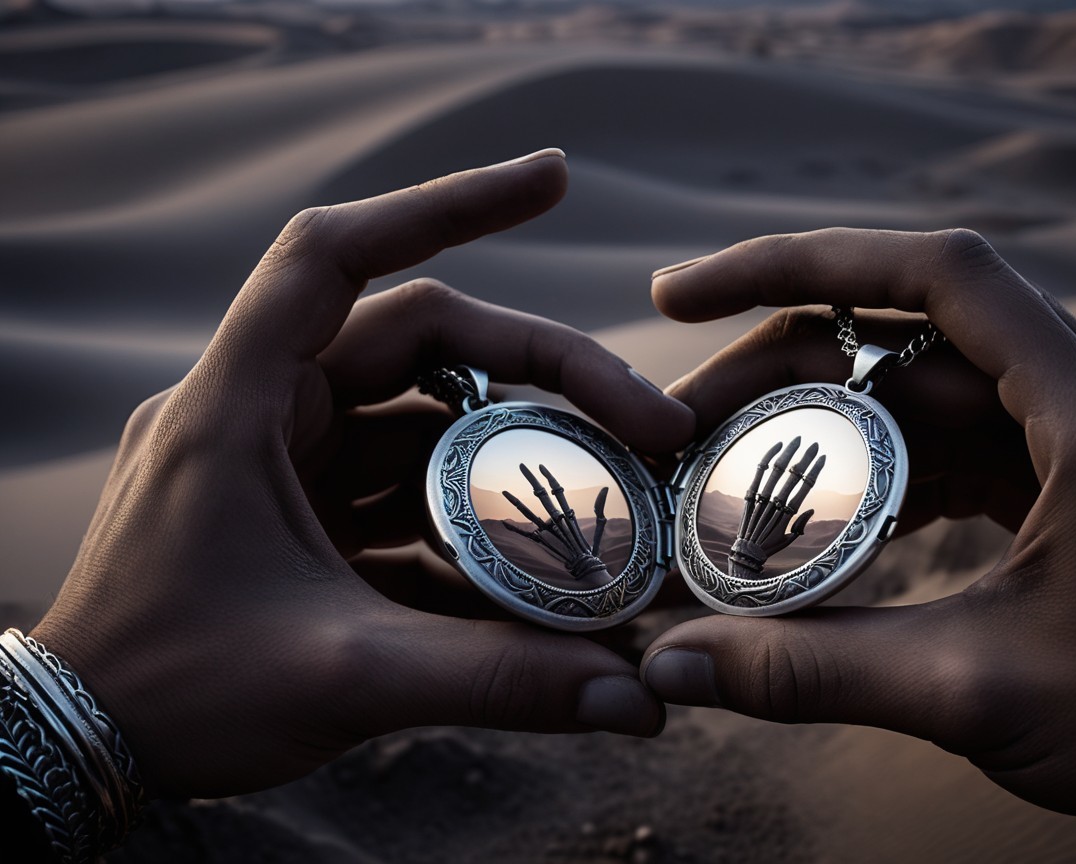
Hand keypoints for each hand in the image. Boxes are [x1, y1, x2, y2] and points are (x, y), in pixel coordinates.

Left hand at [29, 150, 694, 798]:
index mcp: (237, 408)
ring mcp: (283, 464)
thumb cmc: (172, 693)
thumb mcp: (340, 677)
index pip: (334, 255)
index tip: (551, 181)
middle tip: (643, 419)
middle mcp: (261, 414)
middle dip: (539, 371)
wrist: (86, 748)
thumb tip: (633, 700)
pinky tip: (533, 561)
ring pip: (421, 417)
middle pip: (419, 342)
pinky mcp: (302, 515)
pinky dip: (469, 515)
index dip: (444, 203)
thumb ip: (492, 681)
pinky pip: (404, 489)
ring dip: (511, 450)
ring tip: (611, 489)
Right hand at [641, 228, 1075, 817]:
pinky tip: (809, 522)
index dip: (803, 260)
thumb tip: (675, 667)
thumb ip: (820, 673)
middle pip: (894, 340)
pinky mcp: (1061, 479)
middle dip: (773, 374)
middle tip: (676, 425)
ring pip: (910, 396)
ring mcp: (1069, 438)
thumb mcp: (985, 694)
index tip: (690, 290)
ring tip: (720, 476)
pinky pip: (941, 447)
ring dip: (813, 430)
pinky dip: (864, 475)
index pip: (934, 275)